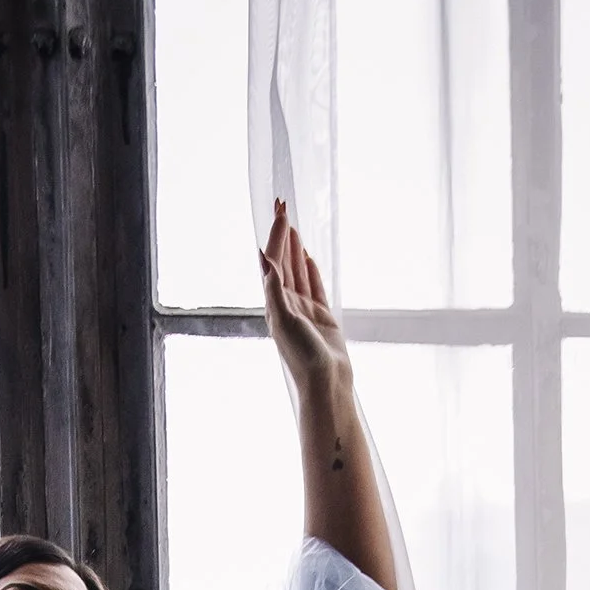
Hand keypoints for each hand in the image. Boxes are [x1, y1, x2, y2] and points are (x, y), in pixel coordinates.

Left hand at [260, 198, 349, 395]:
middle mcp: (286, 304)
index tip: (281, 212)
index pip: (272, 261)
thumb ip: (274, 290)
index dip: (276, 236)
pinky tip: (308, 257)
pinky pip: (314, 286)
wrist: (325, 383)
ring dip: (294, 248)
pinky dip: (310, 269)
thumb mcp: (284, 320)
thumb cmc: (302, 356)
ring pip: (297, 271)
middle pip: (282, 261)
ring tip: (293, 227)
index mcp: (274, 303)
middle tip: (283, 207)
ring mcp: (304, 310)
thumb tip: (264, 259)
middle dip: (282, 235)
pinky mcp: (321, 316)